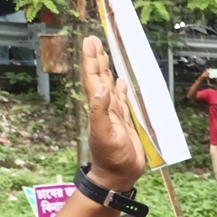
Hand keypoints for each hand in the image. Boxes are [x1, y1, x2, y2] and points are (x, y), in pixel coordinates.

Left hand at [80, 35, 146, 192]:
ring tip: (106, 55)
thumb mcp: (104, 133)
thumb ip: (101, 110)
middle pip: (100, 78)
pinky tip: (122, 82)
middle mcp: (105, 107)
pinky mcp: (126, 122)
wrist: (118, 175)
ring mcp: (115, 114)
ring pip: (110, 86)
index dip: (92, 60)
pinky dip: (121, 89)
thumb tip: (102, 86)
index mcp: (99, 107)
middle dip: (98, 59)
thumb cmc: (110, 157)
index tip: (91, 42)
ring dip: (107, 70)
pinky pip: (123, 100)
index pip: (94, 79)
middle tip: (95, 41)